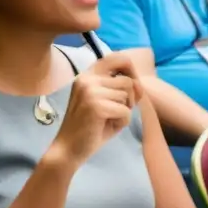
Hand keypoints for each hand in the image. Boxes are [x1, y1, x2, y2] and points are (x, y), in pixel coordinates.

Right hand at [50, 53, 142, 167]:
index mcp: (87, 75)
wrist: (68, 150)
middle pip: (127, 81)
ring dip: (125, 111)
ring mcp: (90, 91)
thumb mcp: (106, 102)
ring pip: (127, 96)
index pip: (116, 58)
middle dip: (130, 98)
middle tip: (117, 111)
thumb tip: (139, 84)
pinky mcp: (97, 106)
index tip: (131, 87)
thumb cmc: (89, 127)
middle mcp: (87, 79)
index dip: (130, 70)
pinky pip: (126, 112)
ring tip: (109, 120)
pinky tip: (107, 127)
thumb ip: (122, 90)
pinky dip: (122, 122)